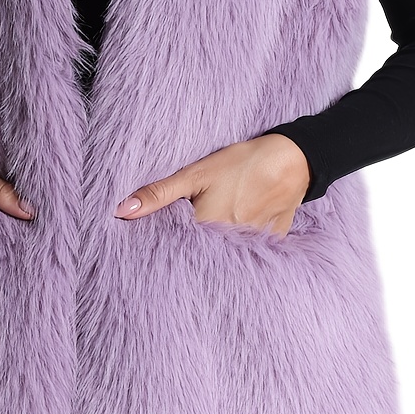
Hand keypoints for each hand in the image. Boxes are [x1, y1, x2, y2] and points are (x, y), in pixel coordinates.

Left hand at [114, 134, 311, 236]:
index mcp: (207, 229)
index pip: (177, 249)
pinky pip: (249, 253)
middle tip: (186, 235)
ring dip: (215, 250)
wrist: (293, 159)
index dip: (166, 246)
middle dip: (190, 249)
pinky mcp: (270, 243)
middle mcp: (229, 244)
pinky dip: (240, 247)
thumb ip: (158, 194)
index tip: (155, 247)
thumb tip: (121, 212)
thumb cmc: (241, 163)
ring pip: (225, 254)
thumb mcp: (195, 174)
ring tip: (212, 234)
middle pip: (201, 254)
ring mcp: (252, 246)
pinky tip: (236, 231)